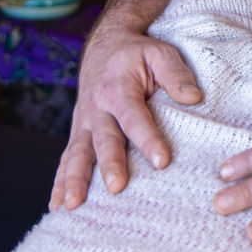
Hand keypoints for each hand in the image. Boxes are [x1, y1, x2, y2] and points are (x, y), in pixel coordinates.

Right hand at [49, 22, 202, 209]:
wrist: (106, 46)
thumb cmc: (138, 53)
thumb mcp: (160, 52)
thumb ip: (176, 74)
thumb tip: (194, 98)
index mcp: (119, 87)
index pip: (135, 116)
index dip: (148, 139)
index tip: (162, 161)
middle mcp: (97, 107)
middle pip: (104, 139)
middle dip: (109, 163)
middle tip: (117, 187)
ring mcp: (84, 122)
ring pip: (77, 152)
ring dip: (74, 179)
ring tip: (73, 205)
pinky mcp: (79, 132)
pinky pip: (66, 158)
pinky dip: (60, 182)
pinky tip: (58, 205)